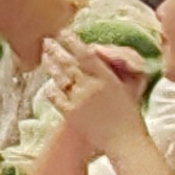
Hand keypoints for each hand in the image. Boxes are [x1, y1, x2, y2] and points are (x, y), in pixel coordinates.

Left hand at [42, 32, 152, 155]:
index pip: (86, 55)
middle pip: (68, 64)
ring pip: (60, 78)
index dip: (73, 42)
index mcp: (107, 79)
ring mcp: (79, 101)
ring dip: (50, 66)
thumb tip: (98, 53)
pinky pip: (55, 98)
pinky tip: (48, 84)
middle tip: (47, 40)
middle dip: (56, 50)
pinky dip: (51, 89)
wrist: (125, 141)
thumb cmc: (130, 116)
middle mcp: (91, 87)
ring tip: (44, 56)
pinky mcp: (70, 114)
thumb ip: (114, 70)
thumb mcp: (128, 87)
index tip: (64, 32)